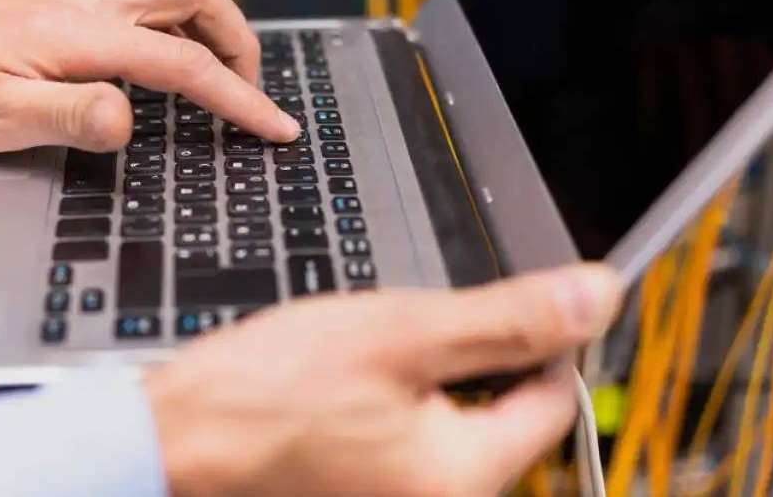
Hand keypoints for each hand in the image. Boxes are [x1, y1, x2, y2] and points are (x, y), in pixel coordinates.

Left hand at [0, 0, 301, 151]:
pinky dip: (173, 20)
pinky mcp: (58, 0)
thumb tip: (130, 121)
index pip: (184, 66)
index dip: (239, 100)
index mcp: (78, 35)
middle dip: (239, 42)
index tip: (276, 128)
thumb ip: (69, 117)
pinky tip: (159, 57)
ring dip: (210, 23)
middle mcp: (84, 1)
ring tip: (218, 72)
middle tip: (250, 93)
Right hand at [145, 264, 623, 496]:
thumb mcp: (398, 333)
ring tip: (364, 366)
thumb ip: (506, 319)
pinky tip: (349, 396)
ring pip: (453, 432)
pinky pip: (412, 453)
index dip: (533, 342)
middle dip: (468, 367)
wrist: (178, 439)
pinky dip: (395, 415)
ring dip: (428, 389)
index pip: (552, 400)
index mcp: (463, 476)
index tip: (493, 310)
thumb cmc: (266, 392)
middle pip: (502, 421)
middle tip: (405, 337)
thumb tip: (594, 296)